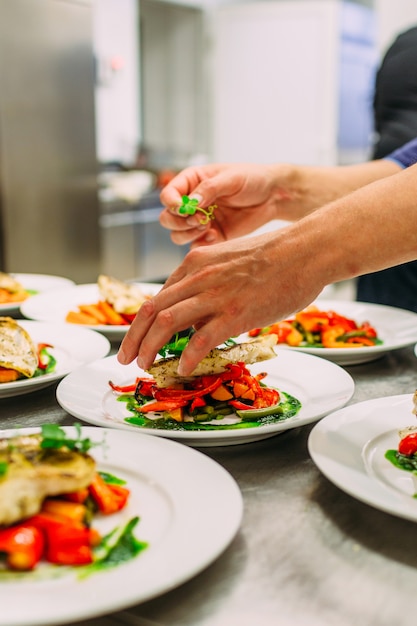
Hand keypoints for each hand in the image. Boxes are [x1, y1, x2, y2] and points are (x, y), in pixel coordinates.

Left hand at [117, 227, 323, 375]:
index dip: (142, 321)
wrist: (305, 251)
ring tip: (144, 365)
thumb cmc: (275, 257)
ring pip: (166, 323)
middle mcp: (198, 277)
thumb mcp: (229, 261)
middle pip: (152, 310)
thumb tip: (199, 314)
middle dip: (133, 337)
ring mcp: (215, 295)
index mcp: (195, 263)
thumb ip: (209, 284)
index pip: (158, 296)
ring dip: (149, 347)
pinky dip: (186, 357)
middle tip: (126, 358)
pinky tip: (183, 368)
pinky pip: (200, 340)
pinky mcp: (234, 313)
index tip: (137, 337)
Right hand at [159, 163, 287, 245]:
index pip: (168, 195)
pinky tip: (216, 236)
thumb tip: (192, 203)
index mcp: (192, 182)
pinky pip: (195, 246)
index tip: (185, 207)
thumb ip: (210, 189)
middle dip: (180, 222)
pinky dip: (201, 244)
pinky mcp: (211, 236)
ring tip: (208, 226)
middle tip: (201, 219)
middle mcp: (191, 202)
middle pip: (167, 218)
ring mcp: (200, 221)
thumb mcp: (231, 178)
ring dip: (188, 234)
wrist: (272, 197)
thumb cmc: (252, 179)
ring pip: (177, 235)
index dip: (172, 203)